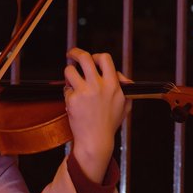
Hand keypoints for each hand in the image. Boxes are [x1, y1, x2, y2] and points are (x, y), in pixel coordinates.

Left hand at [63, 48, 126, 183]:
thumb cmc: (109, 123)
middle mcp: (99, 85)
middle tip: (71, 54)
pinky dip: (68, 94)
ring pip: (70, 71)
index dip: (96, 56)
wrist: (96, 140)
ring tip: (71, 82)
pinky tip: (73, 103)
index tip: (91, 59)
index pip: (104, 58)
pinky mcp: (73, 99)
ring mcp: (85, 92)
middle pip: (84, 57)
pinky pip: (66, 89)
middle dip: (75, 53)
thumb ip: (126, 89)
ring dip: (69, 74)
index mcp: (113, 85)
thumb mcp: (125, 105)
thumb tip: (123, 77)